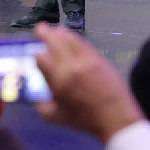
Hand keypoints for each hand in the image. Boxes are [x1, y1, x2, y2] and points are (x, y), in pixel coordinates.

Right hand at [34, 24, 142, 142]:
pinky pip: (83, 43)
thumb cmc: (85, 120)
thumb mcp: (57, 117)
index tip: (34, 54)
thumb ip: (42, 106)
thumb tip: (36, 97)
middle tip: (39, 29)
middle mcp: (72, 65)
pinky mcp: (99, 58)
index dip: (35, 54)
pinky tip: (71, 38)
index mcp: (60, 80)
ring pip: (70, 38)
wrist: (116, 118)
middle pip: (55, 40)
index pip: (41, 57)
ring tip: (54, 30)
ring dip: (60, 32)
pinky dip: (74, 38)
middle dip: (44, 32)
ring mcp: (87, 60)